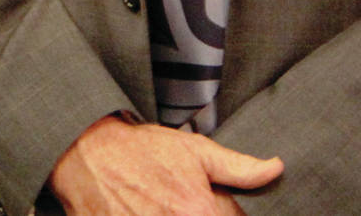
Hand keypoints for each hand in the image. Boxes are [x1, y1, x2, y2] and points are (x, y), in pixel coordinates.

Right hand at [50, 116, 281, 215]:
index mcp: (200, 212)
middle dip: (203, 215)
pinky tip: (144, 213)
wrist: (84, 152)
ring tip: (158, 206)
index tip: (213, 209)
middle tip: (178, 204)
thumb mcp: (193, 151)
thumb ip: (239, 167)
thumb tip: (276, 170)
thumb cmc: (139, 150)